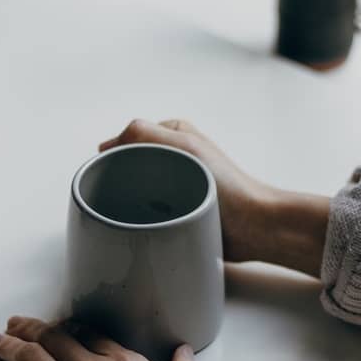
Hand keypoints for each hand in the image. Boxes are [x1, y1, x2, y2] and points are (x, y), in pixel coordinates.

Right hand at [102, 119, 329, 276]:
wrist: (254, 227)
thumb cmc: (227, 186)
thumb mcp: (184, 147)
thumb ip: (144, 133)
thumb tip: (106, 145)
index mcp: (174, 135)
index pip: (127, 139)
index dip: (113, 156)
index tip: (107, 176)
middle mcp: (173, 157)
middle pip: (128, 166)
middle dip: (119, 181)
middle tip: (117, 199)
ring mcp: (175, 185)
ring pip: (135, 191)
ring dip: (130, 203)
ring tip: (131, 215)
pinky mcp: (178, 211)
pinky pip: (148, 213)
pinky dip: (141, 218)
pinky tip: (140, 227)